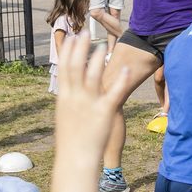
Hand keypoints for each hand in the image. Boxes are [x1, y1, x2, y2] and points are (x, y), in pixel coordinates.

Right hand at [54, 32, 134, 149]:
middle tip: (84, 32)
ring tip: (102, 46)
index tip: (70, 37)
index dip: (67, 51)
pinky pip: (114, 93)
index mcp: (64, 98)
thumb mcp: (66, 115)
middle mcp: (75, 98)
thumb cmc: (72, 139)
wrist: (75, 159)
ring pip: (93, 76)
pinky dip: (120, 80)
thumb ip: (69, 99)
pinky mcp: (104, 112)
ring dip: (97, 59)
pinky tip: (126, 69)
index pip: (64, 68)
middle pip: (76, 67)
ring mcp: (89, 104)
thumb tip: (70, 87)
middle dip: (80, 48)